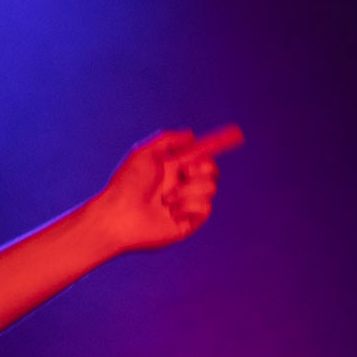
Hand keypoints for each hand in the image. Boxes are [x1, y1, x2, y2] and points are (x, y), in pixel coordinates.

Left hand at [91, 124, 244, 253]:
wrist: (119, 216)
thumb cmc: (126, 184)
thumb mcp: (145, 153)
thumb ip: (168, 139)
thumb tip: (192, 135)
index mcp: (171, 168)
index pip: (201, 153)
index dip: (219, 143)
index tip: (237, 134)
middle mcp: (180, 185)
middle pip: (212, 169)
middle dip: (203, 166)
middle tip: (184, 170)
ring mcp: (186, 204)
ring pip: (211, 187)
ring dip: (188, 189)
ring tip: (165, 199)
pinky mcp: (189, 223)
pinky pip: (206, 207)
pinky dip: (188, 205)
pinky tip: (170, 211)